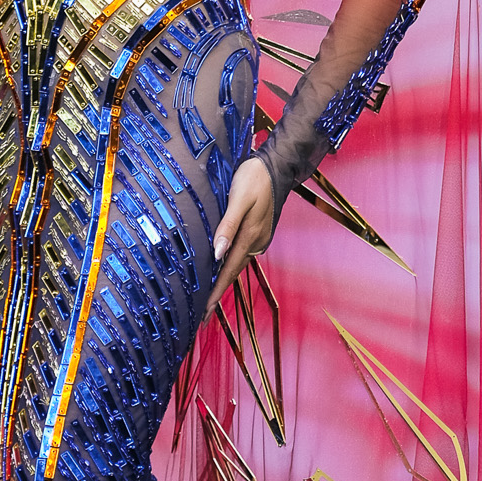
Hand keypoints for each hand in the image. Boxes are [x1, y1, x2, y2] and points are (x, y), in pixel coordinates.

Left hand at [206, 157, 274, 315]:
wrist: (277, 167)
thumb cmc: (255, 179)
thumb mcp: (239, 199)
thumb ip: (228, 226)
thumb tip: (218, 253)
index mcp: (250, 236)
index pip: (229, 271)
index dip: (216, 292)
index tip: (206, 311)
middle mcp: (256, 242)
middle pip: (233, 273)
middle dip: (218, 294)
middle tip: (204, 314)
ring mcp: (259, 238)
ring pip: (237, 264)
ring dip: (224, 281)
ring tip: (210, 297)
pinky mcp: (258, 232)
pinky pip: (241, 254)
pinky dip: (230, 266)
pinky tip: (222, 268)